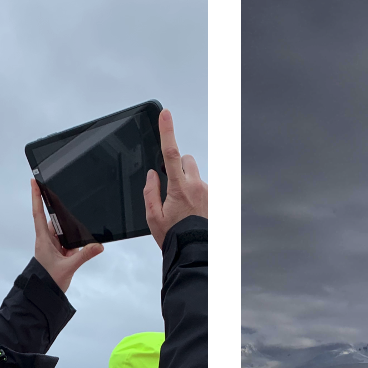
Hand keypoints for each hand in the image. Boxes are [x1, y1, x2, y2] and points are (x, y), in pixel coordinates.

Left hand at [32, 179, 103, 291]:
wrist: (44, 294)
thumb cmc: (48, 280)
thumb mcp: (68, 267)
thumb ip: (84, 255)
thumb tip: (98, 245)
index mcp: (44, 239)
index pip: (39, 213)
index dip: (36, 197)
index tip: (34, 182)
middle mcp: (47, 240)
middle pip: (53, 219)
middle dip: (59, 210)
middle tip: (63, 195)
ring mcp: (54, 247)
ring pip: (63, 231)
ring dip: (71, 229)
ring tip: (77, 224)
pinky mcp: (60, 253)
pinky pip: (69, 242)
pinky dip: (76, 241)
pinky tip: (83, 242)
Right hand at [143, 107, 206, 245]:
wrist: (196, 253)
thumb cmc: (174, 238)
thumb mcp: (153, 217)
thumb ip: (150, 191)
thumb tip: (153, 174)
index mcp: (180, 188)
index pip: (172, 153)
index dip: (168, 131)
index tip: (166, 114)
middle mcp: (198, 186)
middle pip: (187, 160)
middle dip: (178, 165)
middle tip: (171, 186)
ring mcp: (210, 193)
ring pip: (196, 176)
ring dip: (188, 183)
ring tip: (183, 207)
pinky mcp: (216, 199)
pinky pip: (204, 188)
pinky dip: (197, 194)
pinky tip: (192, 212)